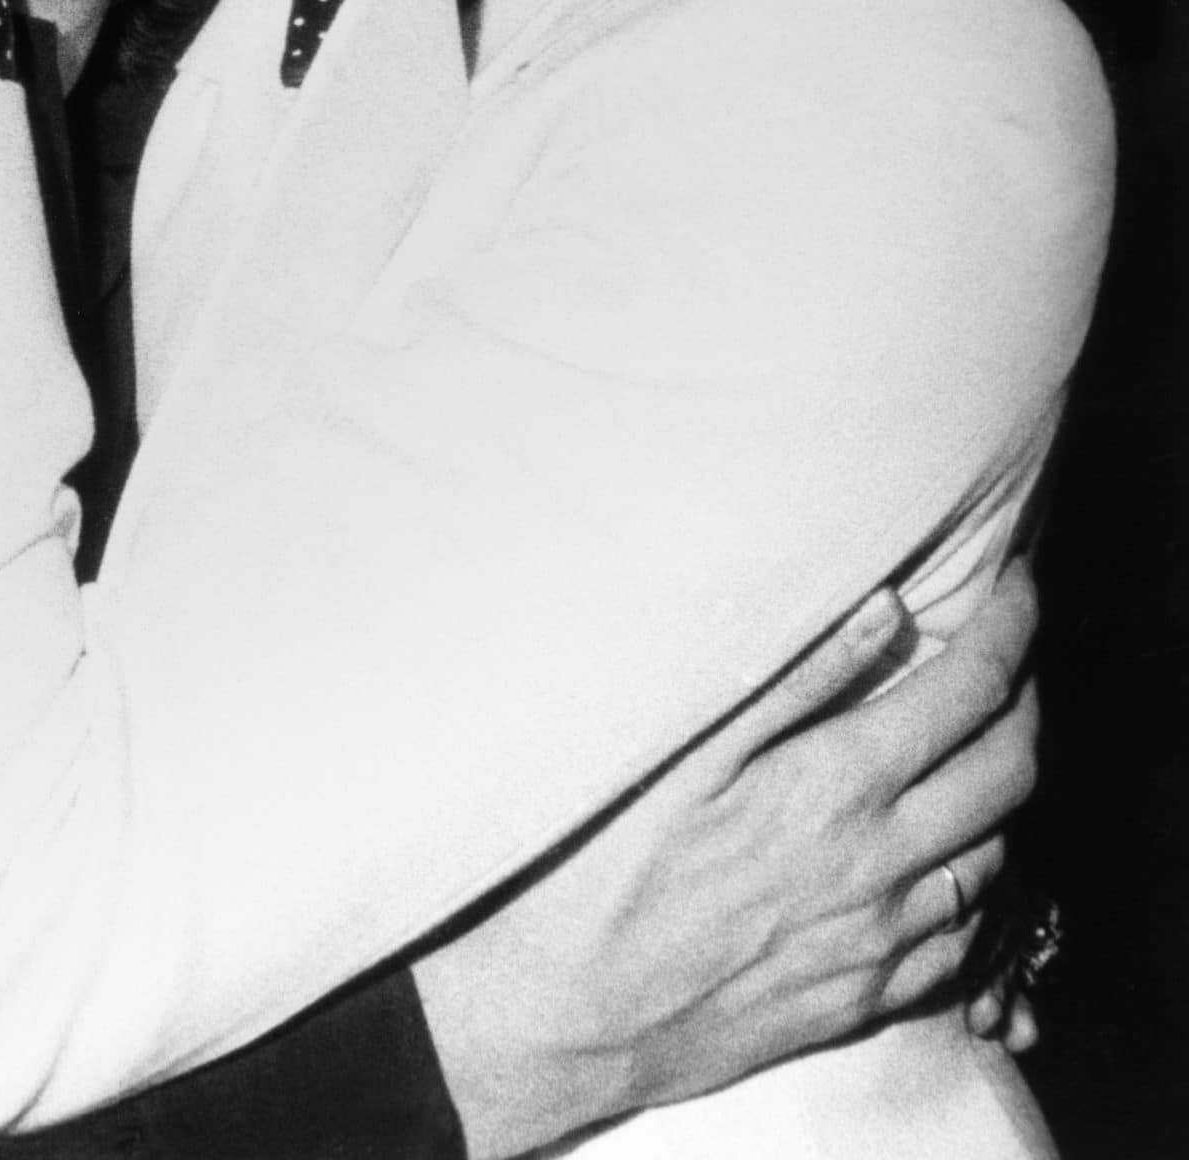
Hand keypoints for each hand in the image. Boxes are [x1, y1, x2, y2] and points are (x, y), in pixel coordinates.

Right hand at [415, 564, 1038, 1157]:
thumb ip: (794, 676)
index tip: (1018, 589)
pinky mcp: (868, 997)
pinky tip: (943, 854)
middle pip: (1011, 770)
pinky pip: (967, 936)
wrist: (575, 1013)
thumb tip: (883, 606)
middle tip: (1006, 658)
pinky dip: (977, 880)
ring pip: (1000, 852)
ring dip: (1001, 789)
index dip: (1010, 629)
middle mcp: (882, 864)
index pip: (969, 692)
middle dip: (1026, 698)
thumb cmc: (607, 864)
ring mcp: (883, 939)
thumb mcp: (686, 748)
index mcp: (837, 786)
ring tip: (968, 745)